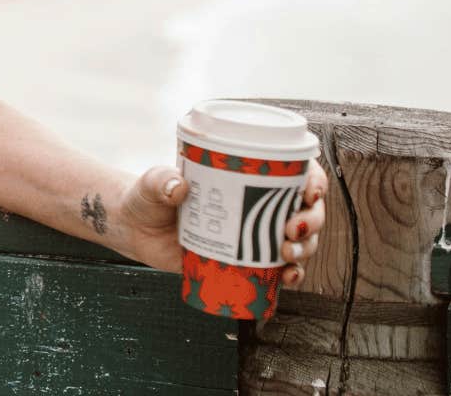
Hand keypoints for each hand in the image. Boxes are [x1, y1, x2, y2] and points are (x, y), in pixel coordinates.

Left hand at [117, 159, 328, 292]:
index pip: (294, 173)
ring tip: (287, 254)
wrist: (136, 229)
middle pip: (306, 210)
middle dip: (312, 220)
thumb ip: (159, 181)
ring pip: (301, 241)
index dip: (313, 180)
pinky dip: (291, 275)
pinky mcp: (247, 262)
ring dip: (305, 248)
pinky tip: (287, 278)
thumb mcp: (152, 184)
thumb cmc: (149, 197)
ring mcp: (255, 236)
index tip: (310, 190)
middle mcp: (258, 205)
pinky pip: (281, 270)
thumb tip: (177, 186)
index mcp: (246, 177)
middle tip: (292, 228)